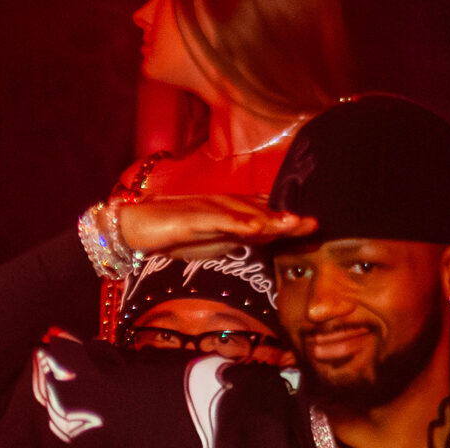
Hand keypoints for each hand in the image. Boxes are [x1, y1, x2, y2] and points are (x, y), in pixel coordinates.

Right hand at [119, 195, 314, 259]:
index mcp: (230, 212)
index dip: (289, 221)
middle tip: (314, 223)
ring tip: (293, 223)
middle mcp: (223, 206)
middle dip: (288, 218)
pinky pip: (218, 220)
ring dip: (270, 218)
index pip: (265, 215)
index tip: (313, 228)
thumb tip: (262, 238)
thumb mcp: (212, 239)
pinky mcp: (191, 217)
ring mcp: (208, 210)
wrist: (135, 225)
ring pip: (245, 213)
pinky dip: (237, 223)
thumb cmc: (173, 233)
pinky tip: (254, 228)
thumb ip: (237, 237)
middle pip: (261, 212)